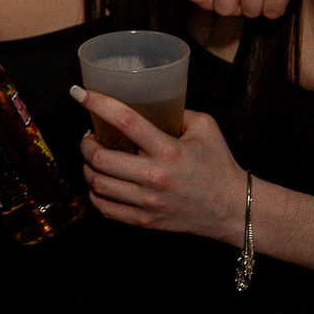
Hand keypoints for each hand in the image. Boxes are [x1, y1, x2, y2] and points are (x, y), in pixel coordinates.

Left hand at [72, 87, 247, 243]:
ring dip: (88, 168)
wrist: (234, 209)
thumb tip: (151, 102)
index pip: (125, 121)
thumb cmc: (220, 166)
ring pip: (98, 184)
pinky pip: (105, 209)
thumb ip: (178, 112)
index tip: (79, 93)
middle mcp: (154, 177)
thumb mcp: (205, 127)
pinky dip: (95, 193)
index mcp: (169, 150)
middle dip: (86, 144)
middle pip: (100, 159)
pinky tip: (100, 183)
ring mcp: (147, 202)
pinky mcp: (145, 221)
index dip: (97, 104)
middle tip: (89, 137)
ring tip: (93, 159)